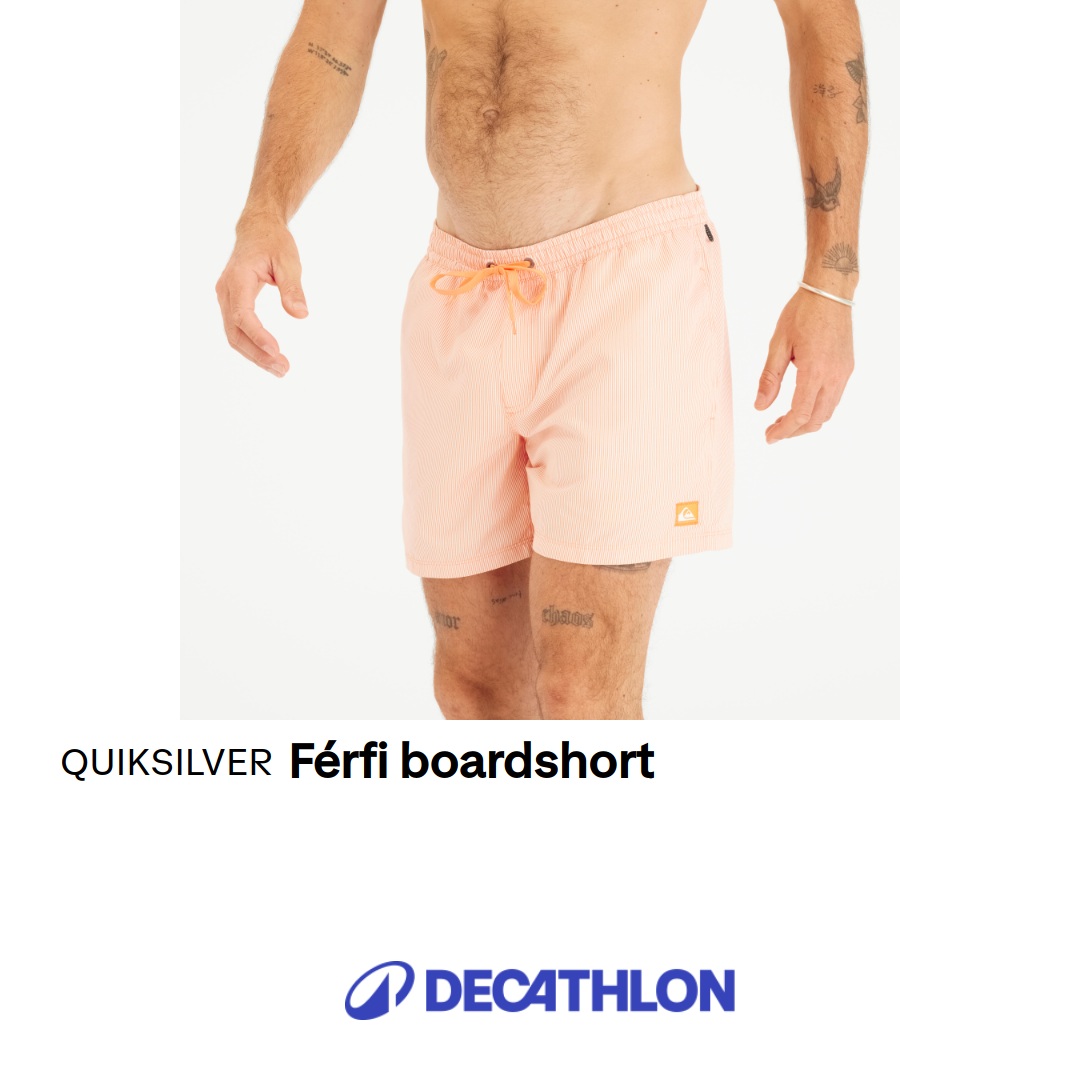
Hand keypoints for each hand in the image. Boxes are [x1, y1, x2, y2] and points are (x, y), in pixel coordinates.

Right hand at [215, 213, 307, 377]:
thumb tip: (301, 314)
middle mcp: (226, 291)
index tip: (276, 350)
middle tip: (283, 369)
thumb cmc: (273, 241)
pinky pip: (237, 330)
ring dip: (255, 355)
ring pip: (234, 335)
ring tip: (280, 369)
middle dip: (257, 354)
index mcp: (238, 278)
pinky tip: (270, 358)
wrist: (257, 228)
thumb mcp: (289, 260)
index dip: (258, 335)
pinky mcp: (232, 304)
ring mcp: (226, 299)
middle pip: (235, 332)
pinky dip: (252, 347)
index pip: (242, 314)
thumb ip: (292, 288)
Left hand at [755, 288, 854, 441]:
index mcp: (815, 370)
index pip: (800, 414)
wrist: (830, 291)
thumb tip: (760, 407)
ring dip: (807, 422)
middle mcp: (834, 375)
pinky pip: (834, 398)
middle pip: (816, 419)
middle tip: (773, 431)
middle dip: (794, 431)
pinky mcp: (847, 368)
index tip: (769, 436)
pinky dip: (818, 409)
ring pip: (828, 412)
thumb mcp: (778, 344)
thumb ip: (769, 378)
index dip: (784, 430)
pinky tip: (801, 404)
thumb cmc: (802, 312)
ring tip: (784, 421)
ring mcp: (844, 372)